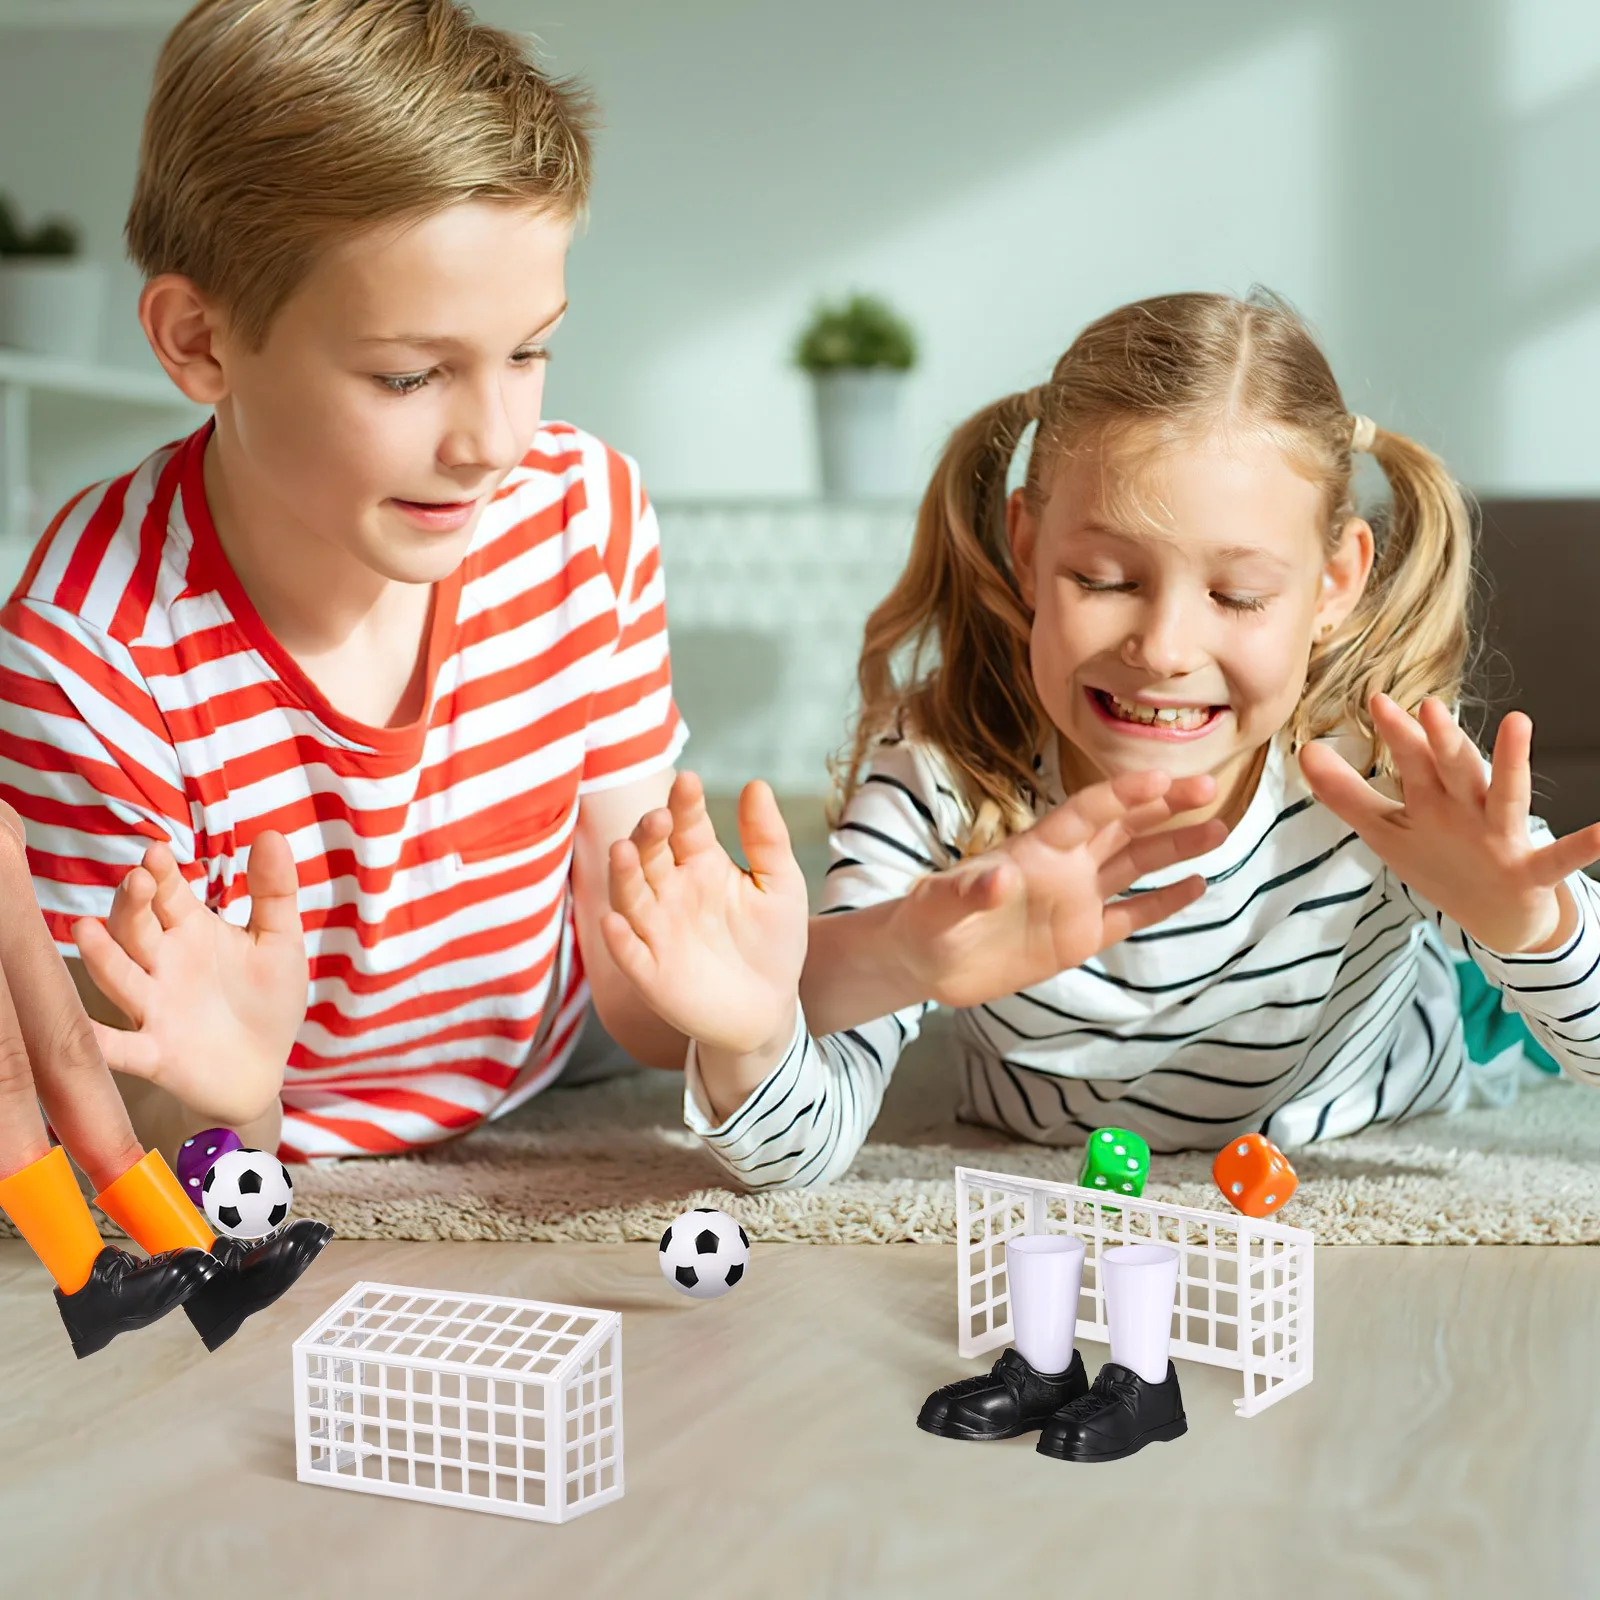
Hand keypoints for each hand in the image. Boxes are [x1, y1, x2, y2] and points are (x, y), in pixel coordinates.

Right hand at [71, 832, 307, 1125]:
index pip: (168, 895)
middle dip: (134, 904)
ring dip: (103, 956)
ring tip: (86, 929)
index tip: (157, 852)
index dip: (161, 874)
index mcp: (191, 931)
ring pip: (120, 977)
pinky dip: (101, 1041)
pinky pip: (121, 1048)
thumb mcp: (280, 941)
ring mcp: (153, 1008)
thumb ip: (274, 892)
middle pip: (136, 928)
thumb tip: (270, 834)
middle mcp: (162, 964)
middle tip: (139, 879)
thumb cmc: (267, 999)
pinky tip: (82, 1031)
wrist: (265, 1068)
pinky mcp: (154, 1054)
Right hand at [599, 771, 807, 1061]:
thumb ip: (767, 838)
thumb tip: (757, 784)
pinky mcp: (650, 973)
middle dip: (649, 834)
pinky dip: (620, 939)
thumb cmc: (772, 941)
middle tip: (659, 817)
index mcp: (700, 863)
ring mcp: (656, 931)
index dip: (685, 804)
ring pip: (630, 897)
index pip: (687, 826)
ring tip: (624, 850)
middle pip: (650, 855)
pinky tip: (615, 922)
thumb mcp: (779, 885)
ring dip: (624, 875)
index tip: (689, 782)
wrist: (769, 1009)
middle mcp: (670, 891)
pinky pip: (630, 954)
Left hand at [890, 769, 1228, 1009]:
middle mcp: (1063, 866)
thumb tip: (1000, 877)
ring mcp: (1075, 899)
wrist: (926, 962)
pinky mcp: (1079, 936)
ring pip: (1135, 864)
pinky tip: (1198, 884)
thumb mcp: (938, 907)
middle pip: (1123, 827)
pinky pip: (1130, 914)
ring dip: (1175, 846)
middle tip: (1209, 787)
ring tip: (1219, 827)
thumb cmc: (926, 922)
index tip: (1162, 776)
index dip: (1122, 794)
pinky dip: (1164, 901)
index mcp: (1034, 849)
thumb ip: (969, 891)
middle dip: (1164, 806)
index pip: (1086, 812)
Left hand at [1298, 695, 1599, 953]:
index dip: (1397, 734)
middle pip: (1454, 770)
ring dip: (1510, 762)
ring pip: (1505, 797)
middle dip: (1442, 740)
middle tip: (1429, 705)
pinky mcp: (1529, 872)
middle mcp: (1471, 809)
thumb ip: (1346, 794)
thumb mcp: (1390, 830)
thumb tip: (1303, 752)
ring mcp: (1503, 837)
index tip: (1376, 698)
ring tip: (1519, 722)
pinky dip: (1584, 845)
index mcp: (1437, 799)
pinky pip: (1558, 859)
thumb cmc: (1443, 862)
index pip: (1414, 762)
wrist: (1499, 919)